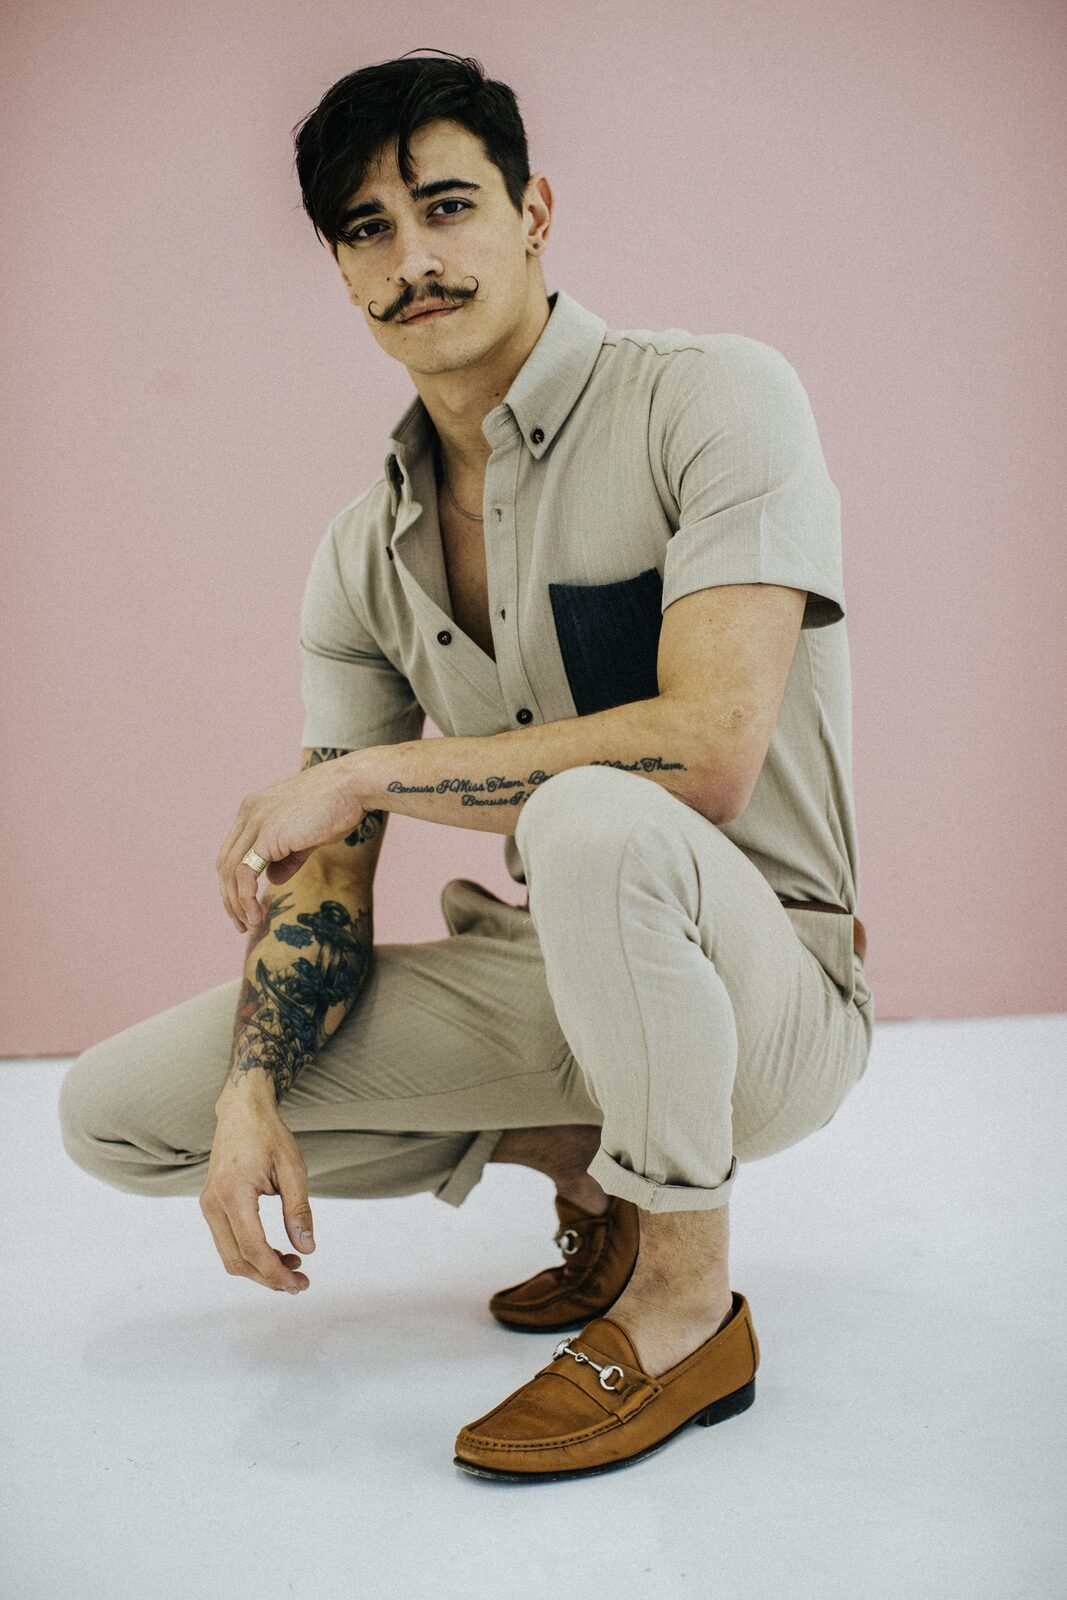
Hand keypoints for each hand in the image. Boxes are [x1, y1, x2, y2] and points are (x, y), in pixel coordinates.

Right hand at [200, 1092, 316, 1293]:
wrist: (241, 1112)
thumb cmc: (269, 1136)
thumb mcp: (293, 1168)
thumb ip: (299, 1209)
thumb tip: (307, 1249)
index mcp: (233, 1193)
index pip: (253, 1248)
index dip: (276, 1273)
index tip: (300, 1284)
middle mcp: (213, 1204)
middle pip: (237, 1260)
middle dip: (268, 1278)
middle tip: (300, 1282)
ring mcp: (208, 1206)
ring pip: (229, 1256)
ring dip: (259, 1269)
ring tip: (292, 1266)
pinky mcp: (210, 1206)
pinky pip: (227, 1242)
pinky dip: (249, 1255)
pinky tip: (275, 1252)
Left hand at [216, 754, 366, 932]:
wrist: (352, 786)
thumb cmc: (337, 806)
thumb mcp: (306, 836)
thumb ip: (287, 857)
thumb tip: (272, 880)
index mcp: (254, 809)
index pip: (231, 851)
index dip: (233, 882)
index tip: (244, 906)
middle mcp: (248, 813)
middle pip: (224, 863)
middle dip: (229, 898)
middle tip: (242, 924)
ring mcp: (256, 823)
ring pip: (230, 872)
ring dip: (236, 904)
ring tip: (250, 925)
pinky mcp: (268, 835)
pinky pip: (245, 874)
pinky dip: (246, 899)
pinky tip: (257, 915)